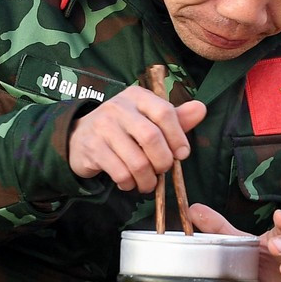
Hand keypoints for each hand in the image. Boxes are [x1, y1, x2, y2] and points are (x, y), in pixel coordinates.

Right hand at [67, 84, 207, 191]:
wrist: (79, 137)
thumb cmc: (123, 128)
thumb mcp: (147, 118)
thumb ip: (175, 118)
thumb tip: (201, 108)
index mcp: (136, 96)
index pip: (164, 112)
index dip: (178, 136)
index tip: (182, 154)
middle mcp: (118, 107)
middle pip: (151, 138)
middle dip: (163, 162)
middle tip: (162, 170)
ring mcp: (102, 127)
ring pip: (137, 161)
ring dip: (148, 179)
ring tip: (147, 182)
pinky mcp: (92, 148)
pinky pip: (120, 173)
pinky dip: (129, 184)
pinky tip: (129, 182)